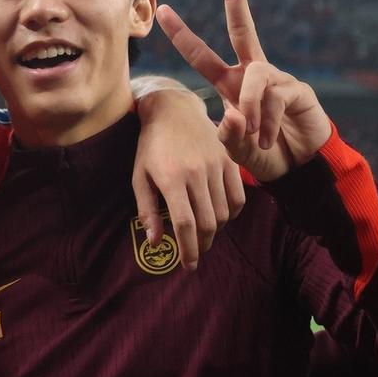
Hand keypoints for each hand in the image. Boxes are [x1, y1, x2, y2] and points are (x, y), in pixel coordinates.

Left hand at [133, 87, 245, 269]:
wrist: (174, 111)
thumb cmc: (151, 147)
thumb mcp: (139, 177)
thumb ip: (147, 210)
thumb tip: (155, 242)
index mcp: (171, 179)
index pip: (185, 224)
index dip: (188, 249)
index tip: (188, 265)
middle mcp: (197, 173)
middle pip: (208, 222)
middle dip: (202, 245)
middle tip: (196, 253)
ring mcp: (216, 166)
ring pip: (224, 213)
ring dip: (216, 231)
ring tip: (204, 235)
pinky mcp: (230, 160)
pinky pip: (238, 197)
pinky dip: (232, 213)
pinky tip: (220, 216)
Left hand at [156, 0, 330, 182]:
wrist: (299, 169)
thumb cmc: (263, 154)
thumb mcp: (235, 150)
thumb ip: (228, 135)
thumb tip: (231, 114)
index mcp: (230, 83)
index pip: (202, 55)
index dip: (183, 34)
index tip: (163, 9)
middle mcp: (252, 73)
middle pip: (243, 28)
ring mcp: (277, 79)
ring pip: (255, 78)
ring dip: (249, 108)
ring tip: (254, 136)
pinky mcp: (298, 90)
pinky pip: (275, 97)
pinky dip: (266, 120)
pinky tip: (267, 138)